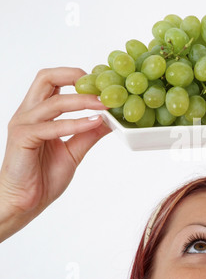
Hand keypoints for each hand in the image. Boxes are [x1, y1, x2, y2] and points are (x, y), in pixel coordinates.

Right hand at [0, 67, 109, 241]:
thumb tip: (110, 120)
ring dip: (83, 101)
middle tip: (101, 84)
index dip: (77, 76)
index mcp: (39, 113)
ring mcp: (24, 124)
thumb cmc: (43, 176)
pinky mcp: (22, 139)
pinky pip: (51, 127)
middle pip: (46, 78)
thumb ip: (89, 133)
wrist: (25, 202)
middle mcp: (29, 113)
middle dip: (76, 76)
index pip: (54, 81)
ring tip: (105, 105)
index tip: (103, 82)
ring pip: (54, 101)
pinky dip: (75, 123)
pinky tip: (93, 123)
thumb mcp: (74, 150)